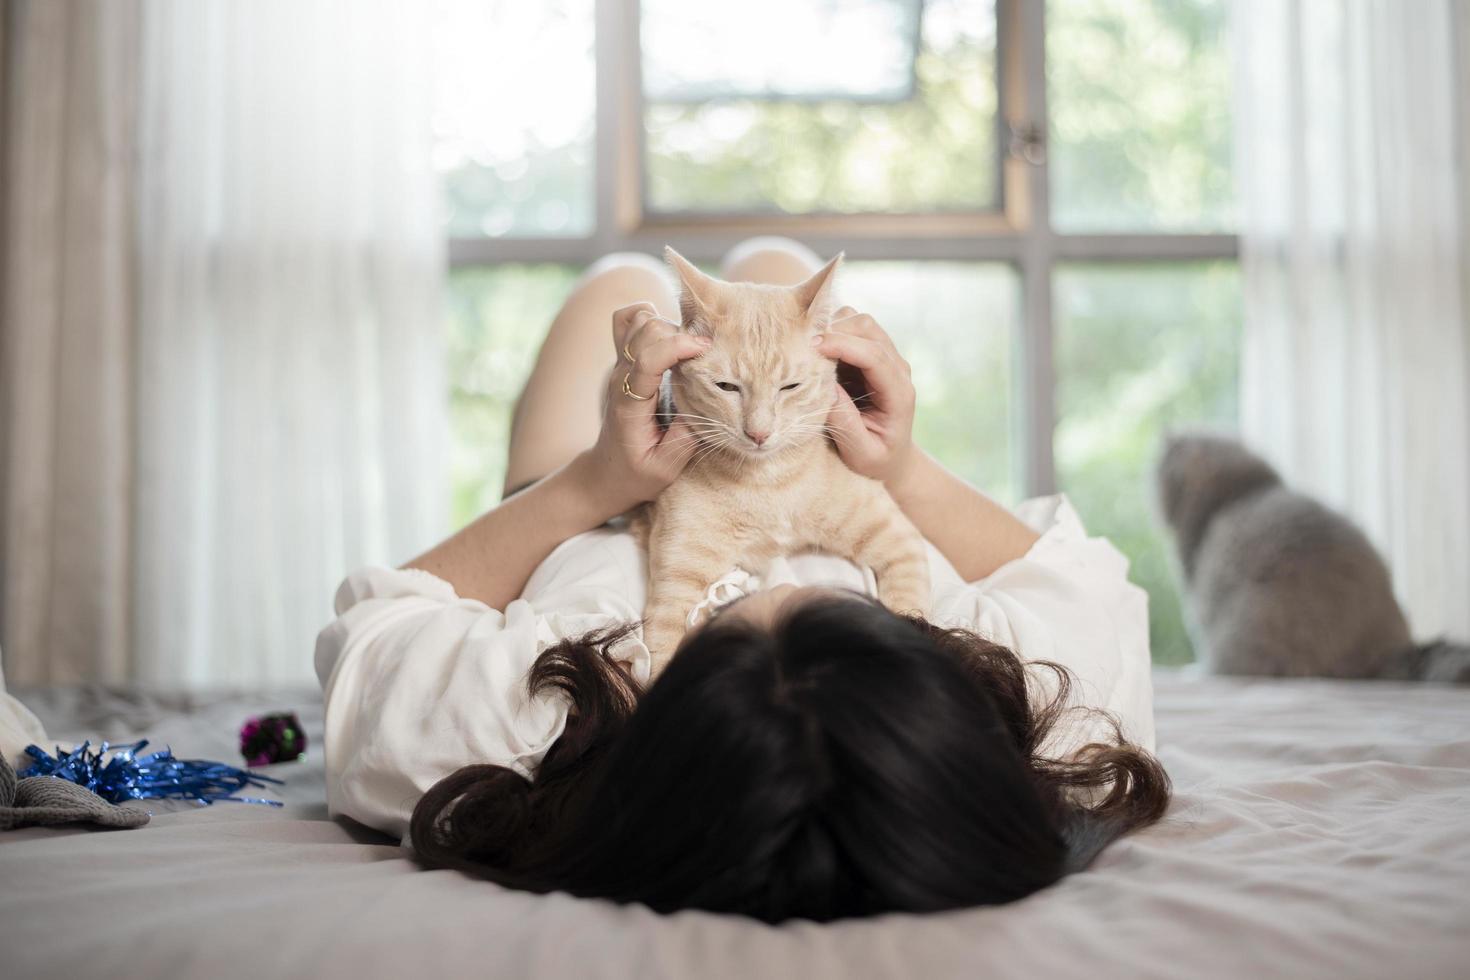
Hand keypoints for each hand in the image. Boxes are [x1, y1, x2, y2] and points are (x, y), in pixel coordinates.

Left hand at [574, 303, 710, 514]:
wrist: (606, 473)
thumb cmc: (636, 474)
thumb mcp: (665, 468)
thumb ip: (685, 438)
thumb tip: (707, 404)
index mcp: (630, 403)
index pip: (648, 359)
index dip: (679, 346)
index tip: (707, 351)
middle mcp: (620, 377)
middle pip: (646, 329)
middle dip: (680, 334)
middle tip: (705, 355)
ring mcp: (619, 366)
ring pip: (639, 320)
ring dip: (668, 325)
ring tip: (689, 348)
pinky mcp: (623, 362)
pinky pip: (629, 321)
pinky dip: (649, 317)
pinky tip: (667, 337)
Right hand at [814, 307, 917, 486]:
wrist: (891, 457)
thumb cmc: (876, 460)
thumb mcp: (861, 452)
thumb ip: (846, 423)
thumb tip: (826, 388)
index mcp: (898, 393)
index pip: (874, 356)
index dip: (843, 345)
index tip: (812, 347)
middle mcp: (897, 368)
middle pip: (867, 328)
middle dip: (834, 330)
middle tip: (802, 348)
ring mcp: (885, 358)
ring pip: (858, 322)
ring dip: (832, 329)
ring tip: (808, 350)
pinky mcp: (870, 355)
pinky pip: (850, 330)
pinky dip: (831, 334)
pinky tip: (815, 352)